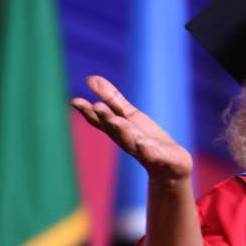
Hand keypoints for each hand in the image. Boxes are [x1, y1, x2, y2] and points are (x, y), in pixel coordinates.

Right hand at [71, 75, 192, 182]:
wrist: (171, 166)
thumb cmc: (146, 139)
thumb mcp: (128, 115)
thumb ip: (111, 98)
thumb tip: (89, 78)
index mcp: (118, 130)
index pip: (101, 120)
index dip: (88, 111)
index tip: (75, 101)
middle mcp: (127, 140)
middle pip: (114, 129)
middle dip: (106, 118)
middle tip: (96, 106)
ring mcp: (143, 150)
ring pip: (131, 141)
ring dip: (123, 132)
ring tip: (116, 121)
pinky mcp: (160, 158)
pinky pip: (152, 155)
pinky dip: (146, 150)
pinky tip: (143, 144)